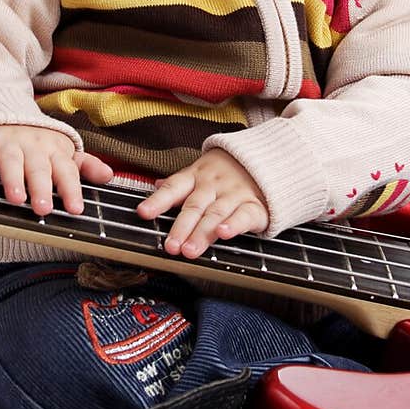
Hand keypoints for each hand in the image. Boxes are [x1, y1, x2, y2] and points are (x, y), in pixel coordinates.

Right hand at [0, 124, 113, 215]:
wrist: (4, 108)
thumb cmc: (36, 140)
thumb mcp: (62, 150)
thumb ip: (84, 165)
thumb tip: (109, 176)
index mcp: (55, 150)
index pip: (66, 171)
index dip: (71, 190)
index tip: (75, 209)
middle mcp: (33, 145)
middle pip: (38, 167)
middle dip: (42, 187)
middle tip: (43, 208)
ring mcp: (8, 141)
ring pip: (11, 159)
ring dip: (13, 178)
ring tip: (16, 198)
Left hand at [136, 149, 268, 257]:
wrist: (266, 159)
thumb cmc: (227, 171)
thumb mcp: (200, 171)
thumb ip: (179, 184)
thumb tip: (155, 186)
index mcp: (196, 176)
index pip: (173, 188)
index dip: (158, 201)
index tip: (143, 213)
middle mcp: (213, 185)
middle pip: (194, 206)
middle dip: (181, 227)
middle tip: (171, 246)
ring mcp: (234, 194)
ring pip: (216, 214)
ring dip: (202, 233)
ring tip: (190, 249)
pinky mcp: (255, 206)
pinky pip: (243, 215)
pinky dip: (234, 224)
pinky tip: (224, 233)